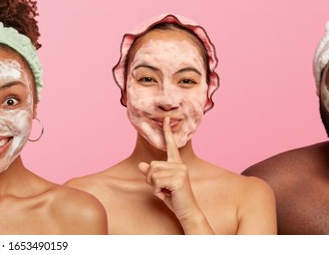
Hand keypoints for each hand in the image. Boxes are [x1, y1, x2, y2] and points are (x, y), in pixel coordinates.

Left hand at [137, 117, 211, 233]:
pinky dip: (157, 191)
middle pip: (152, 165)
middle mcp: (179, 165)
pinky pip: (156, 182)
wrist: (187, 211)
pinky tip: (166, 195)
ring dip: (153, 186)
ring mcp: (180, 171)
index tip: (166, 117)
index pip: (171, 145)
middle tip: (161, 189)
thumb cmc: (174, 198)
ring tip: (165, 192)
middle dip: (150, 180)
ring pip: (152, 174)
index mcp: (177, 164)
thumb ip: (151, 174)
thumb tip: (141, 165)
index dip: (167, 131)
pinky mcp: (178, 179)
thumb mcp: (159, 185)